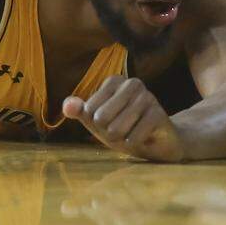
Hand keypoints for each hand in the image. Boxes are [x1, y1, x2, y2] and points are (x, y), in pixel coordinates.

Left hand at [63, 75, 183, 161]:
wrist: (158, 142)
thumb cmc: (124, 129)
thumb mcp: (98, 122)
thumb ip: (81, 112)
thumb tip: (66, 106)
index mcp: (115, 81)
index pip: (89, 110)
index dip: (96, 124)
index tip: (111, 121)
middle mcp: (132, 83)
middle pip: (101, 119)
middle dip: (108, 132)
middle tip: (123, 129)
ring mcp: (148, 97)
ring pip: (116, 129)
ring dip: (122, 139)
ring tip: (133, 133)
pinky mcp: (159, 114)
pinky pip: (133, 137)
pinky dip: (135, 143)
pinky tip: (144, 137)